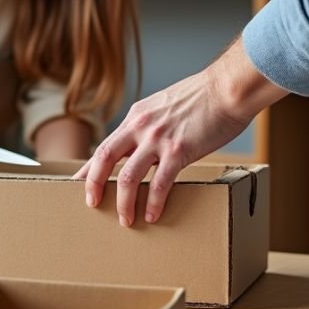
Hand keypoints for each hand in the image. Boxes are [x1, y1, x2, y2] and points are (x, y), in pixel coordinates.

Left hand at [73, 66, 251, 226]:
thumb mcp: (164, 106)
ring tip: (126, 220)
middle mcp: (140, 126)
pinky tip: (153, 215)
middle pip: (104, 159)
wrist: (229, 88)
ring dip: (124, 202)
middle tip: (92, 204)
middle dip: (94, 184)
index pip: (105, 146)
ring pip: (129, 177)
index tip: (79, 183)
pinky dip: (155, 203)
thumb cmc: (204, 97)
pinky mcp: (179, 150)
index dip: (89, 167)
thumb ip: (150, 126)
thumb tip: (143, 148)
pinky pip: (160, 183)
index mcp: (136, 116)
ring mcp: (158, 139)